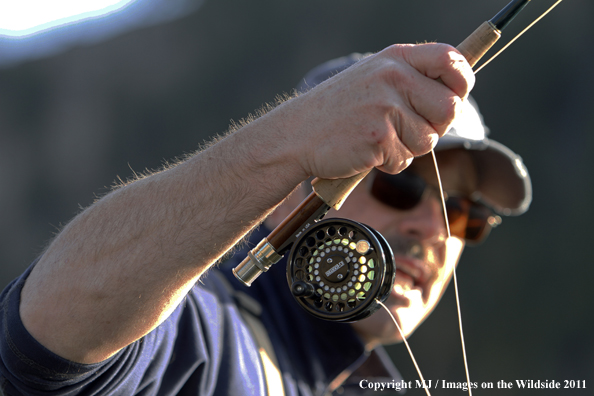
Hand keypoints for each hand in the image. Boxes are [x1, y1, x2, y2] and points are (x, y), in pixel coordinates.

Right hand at [279, 43, 474, 178]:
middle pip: (450, 108)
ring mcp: (385, 107)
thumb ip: (411, 79)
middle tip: (406, 129)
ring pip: (429, 140)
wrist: (296, 135)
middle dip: (435, 127)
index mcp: (396, 59)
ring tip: (376, 139)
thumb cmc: (337, 111)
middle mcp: (394, 77)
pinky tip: (365, 151)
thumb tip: (457, 94)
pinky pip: (404, 161)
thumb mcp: (373, 78)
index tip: (454, 96)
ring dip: (407, 149)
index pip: (452, 59)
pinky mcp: (378, 137)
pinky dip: (388, 163)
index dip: (462, 81)